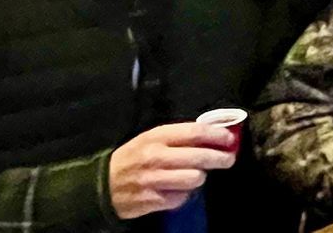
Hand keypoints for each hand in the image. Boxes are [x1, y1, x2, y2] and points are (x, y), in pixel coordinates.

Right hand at [108, 122, 236, 219]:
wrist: (103, 184)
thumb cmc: (133, 158)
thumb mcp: (151, 139)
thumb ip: (179, 136)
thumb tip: (214, 135)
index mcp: (156, 137)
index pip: (194, 132)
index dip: (217, 135)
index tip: (230, 139)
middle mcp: (155, 157)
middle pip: (200, 157)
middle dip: (220, 158)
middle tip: (228, 160)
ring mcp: (153, 180)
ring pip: (195, 178)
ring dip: (200, 177)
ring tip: (196, 175)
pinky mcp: (153, 200)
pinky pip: (182, 197)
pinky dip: (184, 194)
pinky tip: (178, 189)